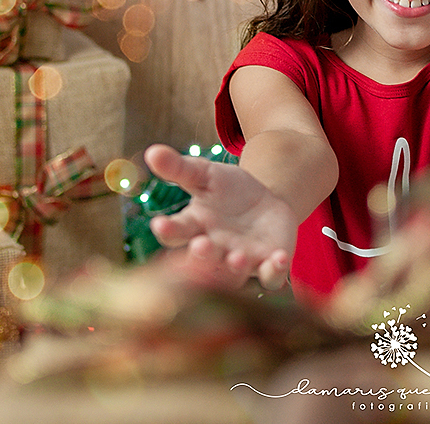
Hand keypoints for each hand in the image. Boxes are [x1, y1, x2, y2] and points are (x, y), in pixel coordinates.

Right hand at [144, 144, 297, 290]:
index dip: (167, 230)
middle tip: (202, 245)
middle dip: (202, 254)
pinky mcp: (268, 265)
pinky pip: (270, 277)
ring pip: (234, 274)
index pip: (175, 233)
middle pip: (203, 259)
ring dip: (235, 269)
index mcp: (193, 228)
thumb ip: (180, 168)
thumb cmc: (227, 189)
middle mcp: (214, 251)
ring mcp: (241, 261)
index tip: (160, 224)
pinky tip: (277, 259)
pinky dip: (273, 271)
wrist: (266, 200)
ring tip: (237, 257)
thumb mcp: (205, 174)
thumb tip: (152, 151)